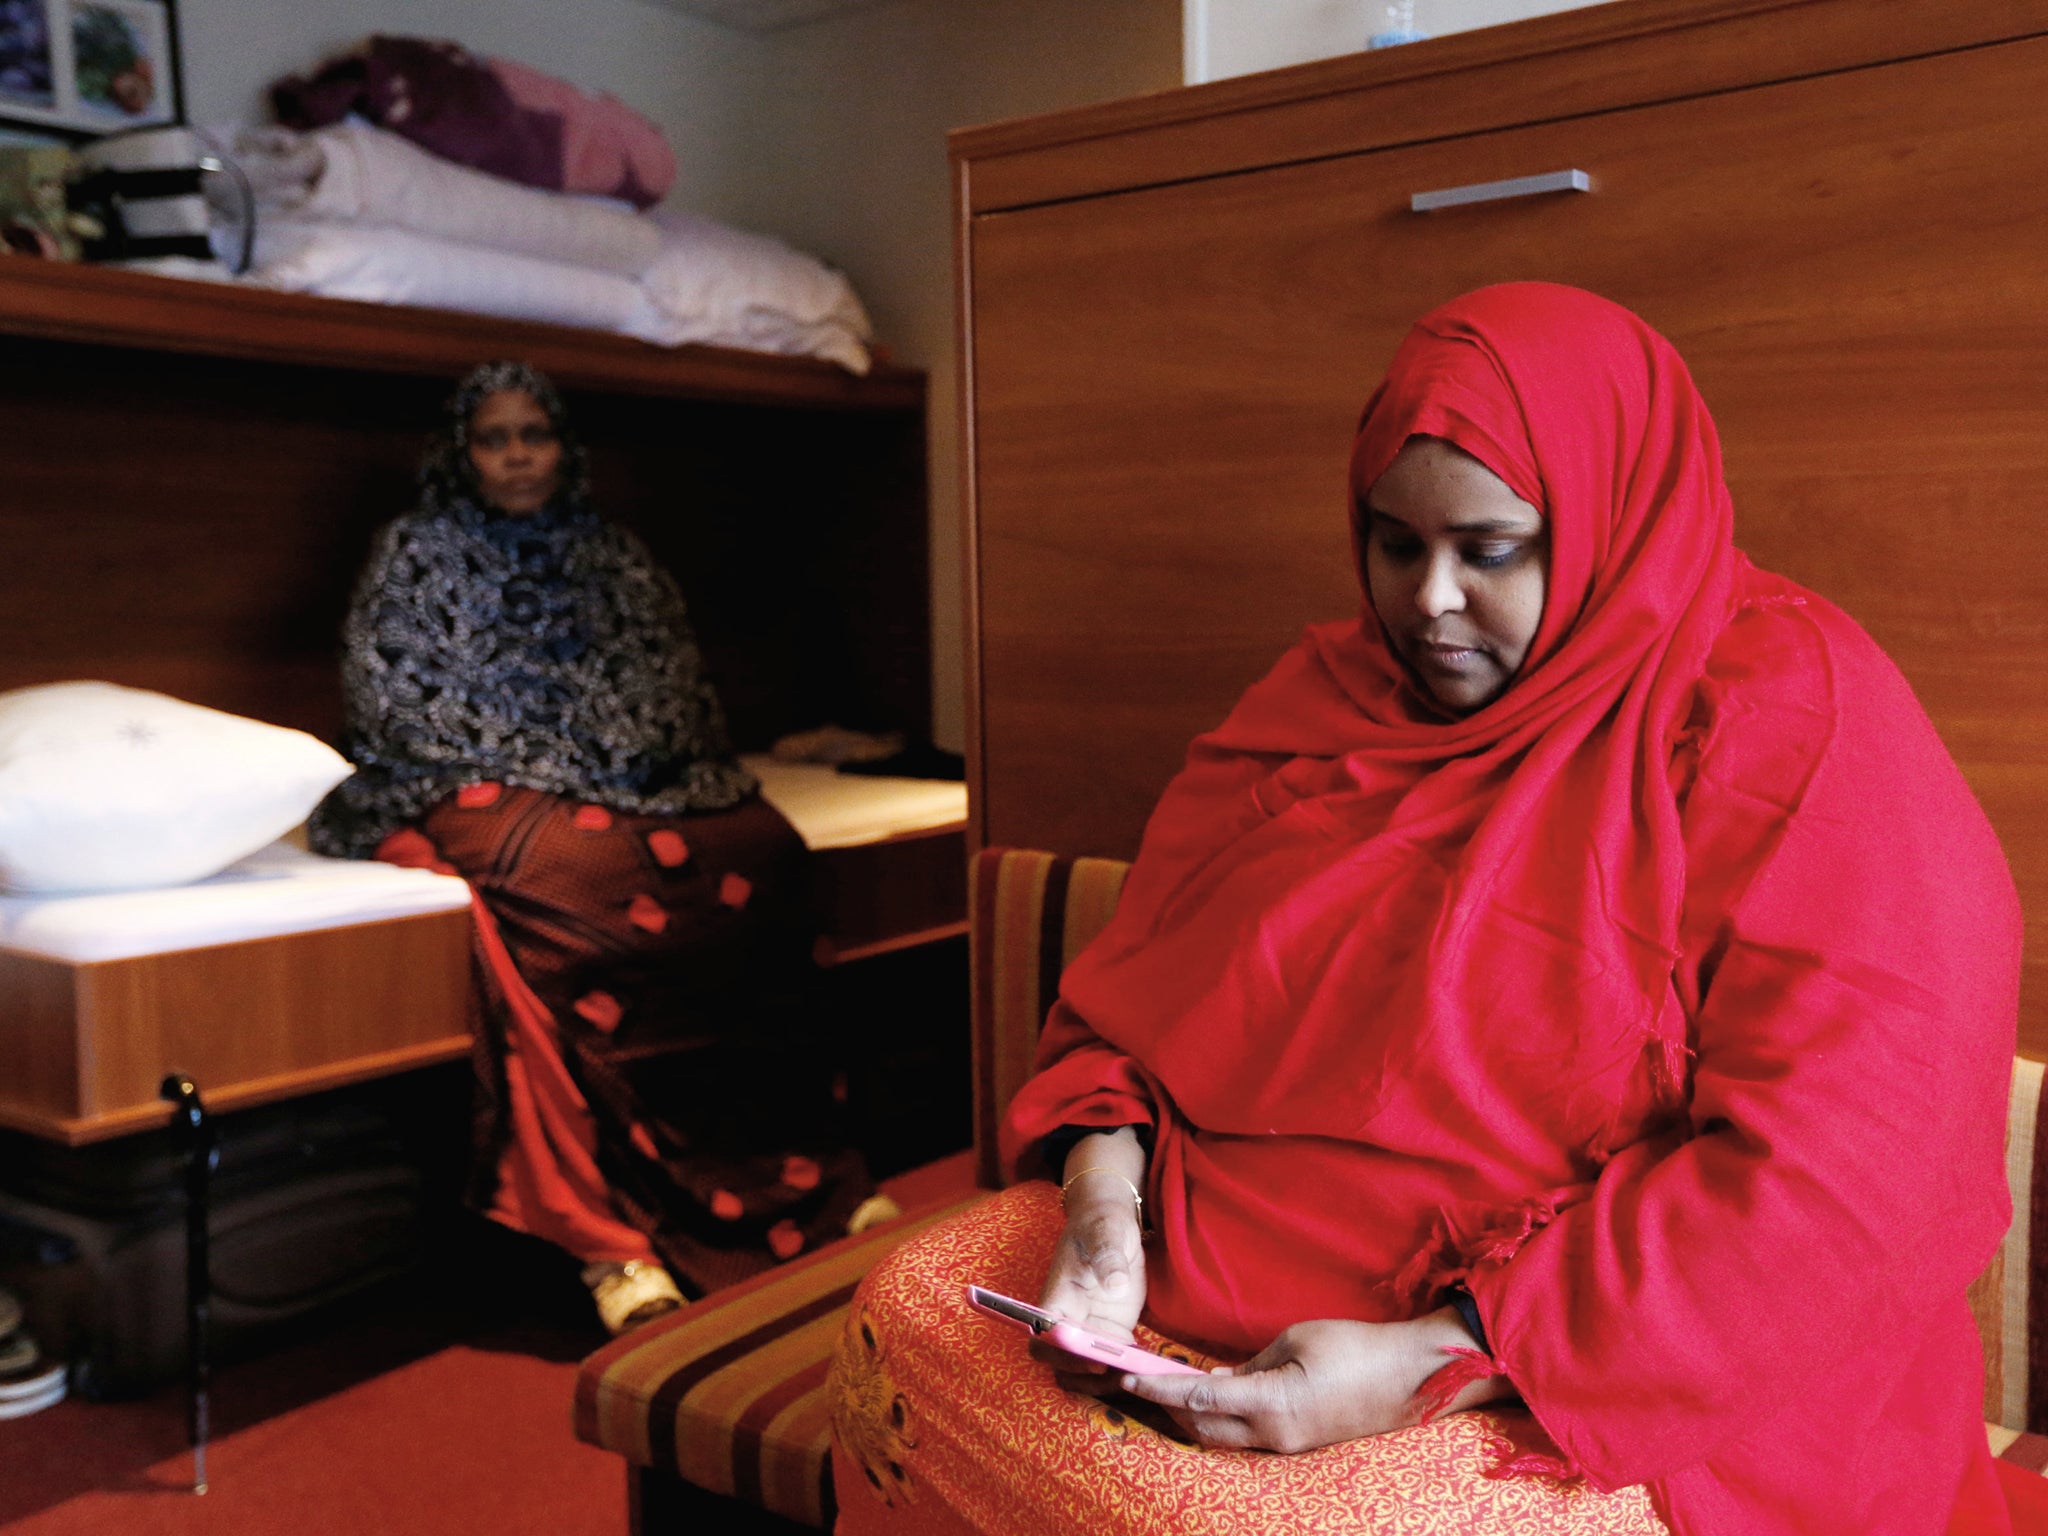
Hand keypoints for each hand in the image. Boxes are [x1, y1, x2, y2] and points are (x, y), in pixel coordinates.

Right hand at [1036, 1139, 1147, 1394]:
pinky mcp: (1112, 1331)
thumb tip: (1114, 1285)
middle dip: (1085, 1379)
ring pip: (1084, 1369)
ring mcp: (1090, 1327)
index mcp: (1057, 1298)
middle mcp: (1069, 1319)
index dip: (1062, 1357)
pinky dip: (1124, 1372)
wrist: (1111, 1222)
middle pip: (1061, 1364)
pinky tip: (1147, 1372)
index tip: (1094, 1361)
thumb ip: (1108, 1257)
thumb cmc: (1102, 1224)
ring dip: (1104, 1382)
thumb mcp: (1106, 1234)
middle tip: (1120, 1378)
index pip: (1043, 1339)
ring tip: (1136, 1379)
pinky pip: (1111, 1361)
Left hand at [1118, 1310, 1506, 1452]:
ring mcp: (1289, 1445)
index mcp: (1273, 1404)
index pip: (1200, 1401)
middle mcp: (1275, 1435)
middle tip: (1140, 1381)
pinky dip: (1221, 1419)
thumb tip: (1218, 1383)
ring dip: (1193, 1417)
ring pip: (1223, 1438)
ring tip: (1169, 1388)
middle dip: (1168, 1408)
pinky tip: (1212, 1397)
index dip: (1160, 1391)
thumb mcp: (1296, 1338)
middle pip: (1203, 1429)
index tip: (1128, 1380)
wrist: (1414, 1376)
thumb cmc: (1357, 1347)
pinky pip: (1248, 1436)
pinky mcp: (1300, 1444)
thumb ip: (1252, 1363)